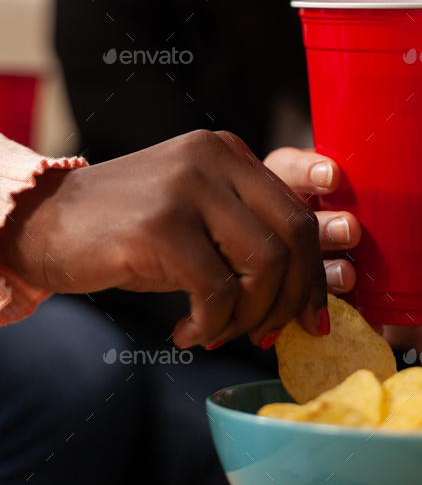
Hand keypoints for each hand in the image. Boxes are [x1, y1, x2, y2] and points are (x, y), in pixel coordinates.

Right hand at [0, 131, 327, 349]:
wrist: (45, 222)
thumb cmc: (128, 228)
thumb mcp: (195, 213)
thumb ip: (246, 234)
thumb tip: (305, 296)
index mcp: (228, 151)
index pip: (297, 213)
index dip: (312, 272)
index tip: (310, 316)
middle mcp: (213, 159)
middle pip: (293, 237)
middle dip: (291, 299)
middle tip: (268, 333)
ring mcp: (185, 188)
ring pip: (262, 266)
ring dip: (249, 318)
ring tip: (219, 332)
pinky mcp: (158, 226)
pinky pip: (216, 292)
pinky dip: (212, 326)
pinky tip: (186, 333)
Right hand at [263, 145, 421, 306]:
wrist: (364, 257)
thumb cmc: (374, 210)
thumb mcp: (392, 186)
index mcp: (306, 179)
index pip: (290, 165)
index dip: (305, 169)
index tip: (334, 174)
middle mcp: (294, 215)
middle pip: (292, 218)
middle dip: (323, 225)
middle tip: (353, 229)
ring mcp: (295, 256)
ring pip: (298, 263)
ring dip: (325, 269)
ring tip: (351, 274)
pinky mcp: (306, 293)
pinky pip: (310, 305)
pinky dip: (330, 312)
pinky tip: (345, 318)